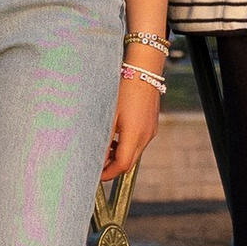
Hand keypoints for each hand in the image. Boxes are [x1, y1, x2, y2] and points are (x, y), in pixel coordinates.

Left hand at [100, 68, 163, 183]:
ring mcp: (151, 131)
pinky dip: (126, 145)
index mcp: (135, 135)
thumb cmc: (122, 89)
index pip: (122, 165)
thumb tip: (95, 155)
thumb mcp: (108, 114)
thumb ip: (103, 137)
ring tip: (102, 146)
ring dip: (119, 155)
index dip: (108, 173)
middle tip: (95, 162)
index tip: (95, 174)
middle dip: (112, 166)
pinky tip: (114, 136)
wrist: (142, 71)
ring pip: (134, 152)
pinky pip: (138, 142)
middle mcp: (146, 136)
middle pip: (129, 162)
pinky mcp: (151, 125)